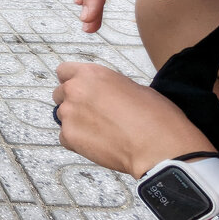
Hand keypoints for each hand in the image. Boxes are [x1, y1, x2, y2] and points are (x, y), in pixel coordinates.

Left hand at [52, 62, 213, 177]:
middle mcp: (75, 90)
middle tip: (93, 114)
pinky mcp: (69, 137)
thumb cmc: (155, 117)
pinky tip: (99, 144)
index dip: (72, 81)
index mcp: (91, 73)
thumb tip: (103, 93)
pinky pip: (65, 137)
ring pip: (62, 116)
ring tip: (101, 132)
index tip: (80, 90)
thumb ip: (108, 86)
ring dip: (76, 122)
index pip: (64, 71)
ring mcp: (69, 114)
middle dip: (73, 102)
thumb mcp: (133, 87)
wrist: (159, 148)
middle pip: (60, 94)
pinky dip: (77, 141)